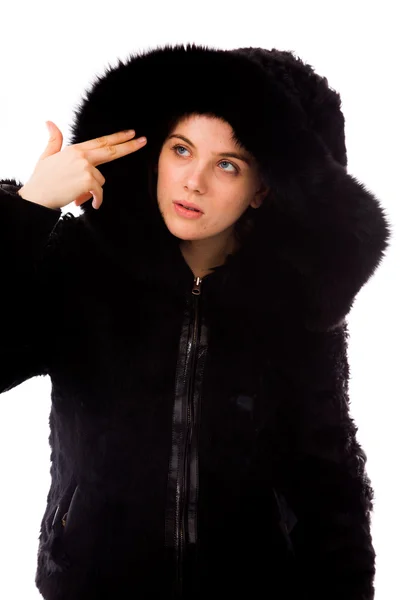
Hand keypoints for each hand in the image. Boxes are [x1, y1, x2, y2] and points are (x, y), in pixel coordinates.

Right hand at [18, 121, 146, 209]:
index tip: (131, 133)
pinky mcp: (87, 180)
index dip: (118, 137)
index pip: (101, 142)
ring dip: (92, 191)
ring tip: (76, 194)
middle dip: (129, 146)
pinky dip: (95, 200)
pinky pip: (99, 192)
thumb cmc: (42, 179)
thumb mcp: (47, 156)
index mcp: (75, 149)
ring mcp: (86, 167)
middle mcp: (82, 156)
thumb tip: (50, 122)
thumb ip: (54, 140)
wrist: (37, 196)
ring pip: (101, 181)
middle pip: (111, 150)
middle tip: (143, 141)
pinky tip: (87, 203)